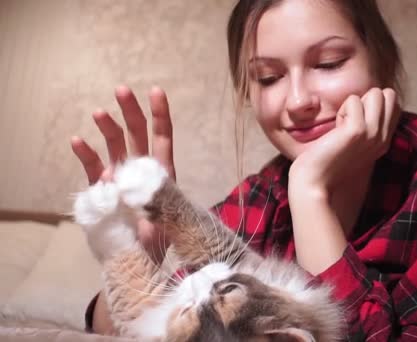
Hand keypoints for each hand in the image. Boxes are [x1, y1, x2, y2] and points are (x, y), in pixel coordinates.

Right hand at [70, 85, 174, 262]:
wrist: (138, 262)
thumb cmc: (160, 241)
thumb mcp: (171, 217)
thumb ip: (161, 196)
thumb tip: (145, 178)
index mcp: (163, 172)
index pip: (162, 137)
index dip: (160, 114)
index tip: (155, 91)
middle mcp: (140, 169)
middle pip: (136, 133)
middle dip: (130, 111)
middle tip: (122, 90)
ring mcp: (119, 177)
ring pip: (114, 146)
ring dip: (108, 128)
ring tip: (101, 113)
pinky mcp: (101, 190)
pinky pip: (92, 168)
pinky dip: (86, 154)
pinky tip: (78, 141)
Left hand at [288, 87, 399, 196]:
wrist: (315, 184)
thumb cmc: (327, 164)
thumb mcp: (354, 145)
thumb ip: (365, 127)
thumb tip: (364, 101)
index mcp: (384, 141)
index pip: (393, 104)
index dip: (372, 104)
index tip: (354, 123)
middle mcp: (383, 137)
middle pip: (389, 95)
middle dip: (366, 100)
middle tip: (348, 121)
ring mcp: (373, 134)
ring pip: (375, 93)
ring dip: (354, 104)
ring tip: (342, 126)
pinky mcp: (357, 130)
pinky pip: (353, 100)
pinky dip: (342, 110)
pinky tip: (335, 130)